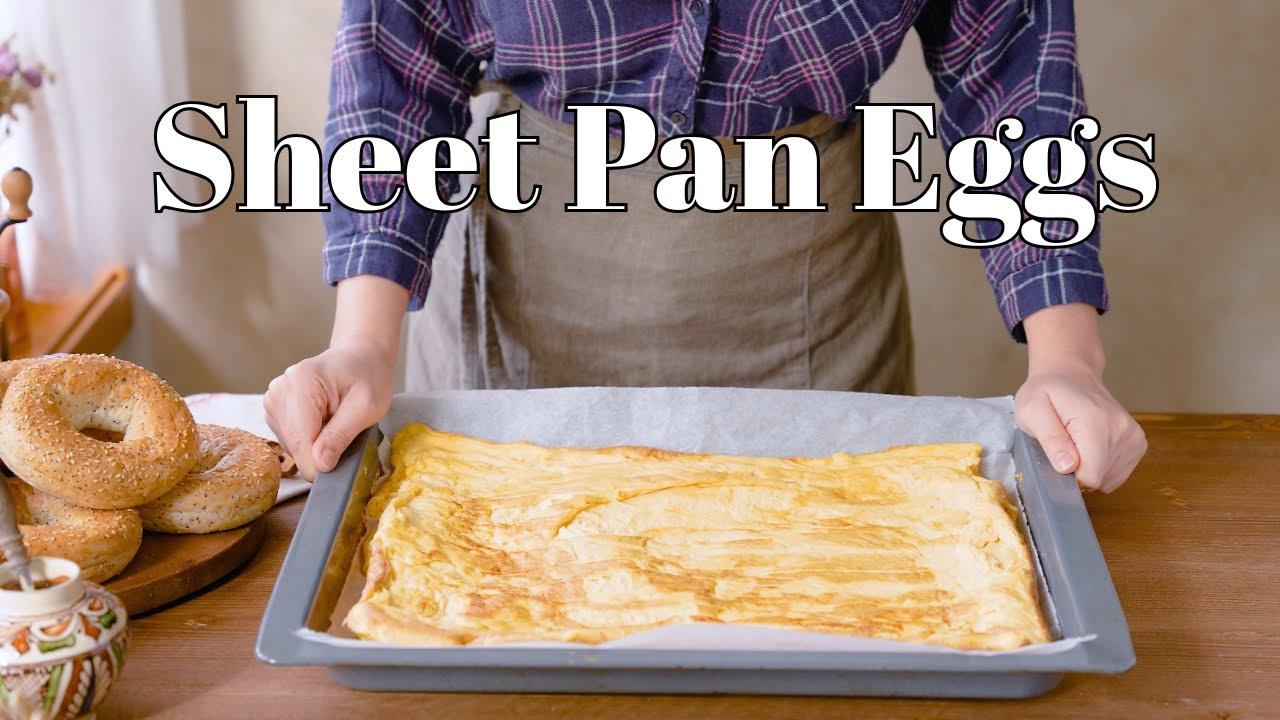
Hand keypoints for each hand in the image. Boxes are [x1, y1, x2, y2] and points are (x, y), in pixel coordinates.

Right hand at [264, 344, 393, 479]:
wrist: (360, 358)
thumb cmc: (368, 377)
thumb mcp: (367, 407)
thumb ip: (341, 435)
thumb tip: (319, 465)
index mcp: (301, 383)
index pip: (300, 439)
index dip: (317, 465)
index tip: (336, 474)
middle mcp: (279, 390)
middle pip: (293, 444)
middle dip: (319, 453)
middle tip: (346, 436)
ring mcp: (273, 399)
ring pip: (290, 445)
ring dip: (315, 446)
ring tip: (336, 424)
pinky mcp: (275, 410)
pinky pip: (290, 440)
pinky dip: (309, 440)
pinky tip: (325, 423)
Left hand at [1015, 363, 1145, 491]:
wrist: (1069, 375)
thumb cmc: (1046, 392)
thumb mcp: (1032, 411)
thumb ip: (1050, 439)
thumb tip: (1068, 466)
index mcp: (1096, 422)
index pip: (1090, 477)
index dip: (1067, 475)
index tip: (1056, 456)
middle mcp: (1122, 430)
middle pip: (1099, 479)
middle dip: (1077, 471)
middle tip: (1063, 444)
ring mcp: (1133, 437)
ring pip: (1108, 479)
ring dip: (1089, 468)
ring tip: (1075, 442)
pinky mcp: (1137, 443)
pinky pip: (1117, 473)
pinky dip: (1100, 466)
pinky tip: (1089, 446)